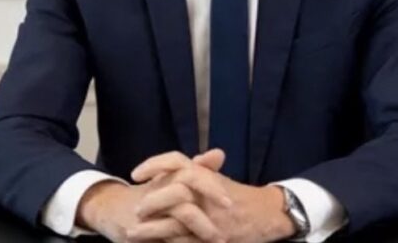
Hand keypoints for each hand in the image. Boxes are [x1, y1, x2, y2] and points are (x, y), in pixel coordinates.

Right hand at [77, 151, 231, 242]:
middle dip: (207, 206)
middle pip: (185, 190)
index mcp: (167, 176)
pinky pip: (166, 237)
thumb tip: (220, 153)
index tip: (228, 202)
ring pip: (179, 214)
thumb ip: (198, 168)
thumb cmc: (150, 194)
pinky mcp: (139, 231)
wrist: (111, 209)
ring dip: (201, 228)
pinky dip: (184, 242)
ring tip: (218, 239)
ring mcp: (148, 212)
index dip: (210, 185)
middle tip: (227, 218)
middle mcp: (157, 190)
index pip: (191, 173)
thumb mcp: (172, 178)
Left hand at [128, 150, 295, 242]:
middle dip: (151, 201)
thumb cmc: (238, 196)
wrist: (266, 214)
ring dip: (151, 229)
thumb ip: (199, 170)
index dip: (154, 165)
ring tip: (131, 233)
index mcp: (205, 175)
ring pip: (176, 221)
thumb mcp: (218, 179)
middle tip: (136, 210)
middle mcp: (207, 193)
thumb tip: (179, 162)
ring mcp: (210, 217)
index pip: (175, 161)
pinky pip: (185, 242)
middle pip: (173, 191)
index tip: (135, 174)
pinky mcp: (212, 238)